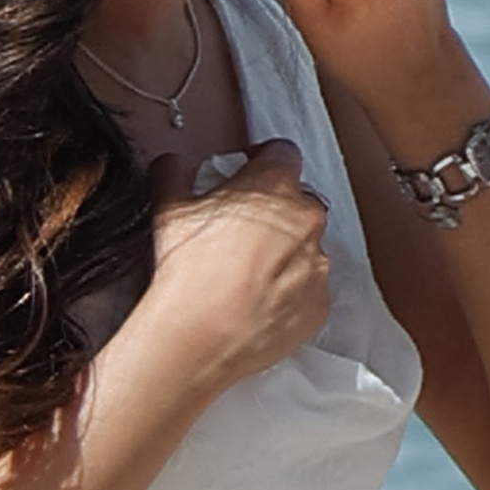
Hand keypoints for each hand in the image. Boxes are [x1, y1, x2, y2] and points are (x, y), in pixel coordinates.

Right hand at [138, 140, 330, 399]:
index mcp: (274, 185)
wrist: (201, 336)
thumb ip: (173, 173)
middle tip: (237, 229)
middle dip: (272, 209)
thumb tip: (173, 166)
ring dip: (281, 252)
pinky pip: (308, 287)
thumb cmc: (189, 271)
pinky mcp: (320, 302)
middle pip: (297, 201)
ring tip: (244, 272)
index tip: (245, 172)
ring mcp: (318, 263)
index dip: (260, 161)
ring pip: (305, 246)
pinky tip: (256, 299)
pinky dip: (289, 290)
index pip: (281, 153)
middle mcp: (307, 219)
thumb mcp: (168, 208)